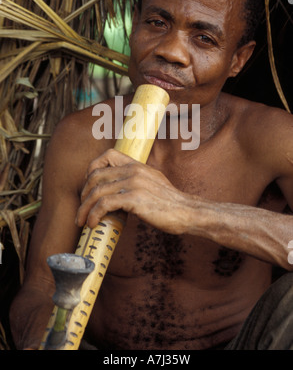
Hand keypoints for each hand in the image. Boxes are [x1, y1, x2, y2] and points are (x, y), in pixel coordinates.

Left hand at [76, 149, 195, 233]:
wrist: (187, 212)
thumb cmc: (169, 203)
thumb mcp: (152, 182)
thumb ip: (135, 180)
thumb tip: (117, 192)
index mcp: (137, 164)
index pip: (107, 155)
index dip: (92, 169)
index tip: (89, 186)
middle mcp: (134, 170)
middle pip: (96, 176)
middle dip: (84, 194)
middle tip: (81, 210)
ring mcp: (134, 183)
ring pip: (97, 191)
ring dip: (85, 208)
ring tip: (82, 221)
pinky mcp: (134, 199)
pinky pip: (104, 204)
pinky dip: (94, 215)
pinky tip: (93, 223)